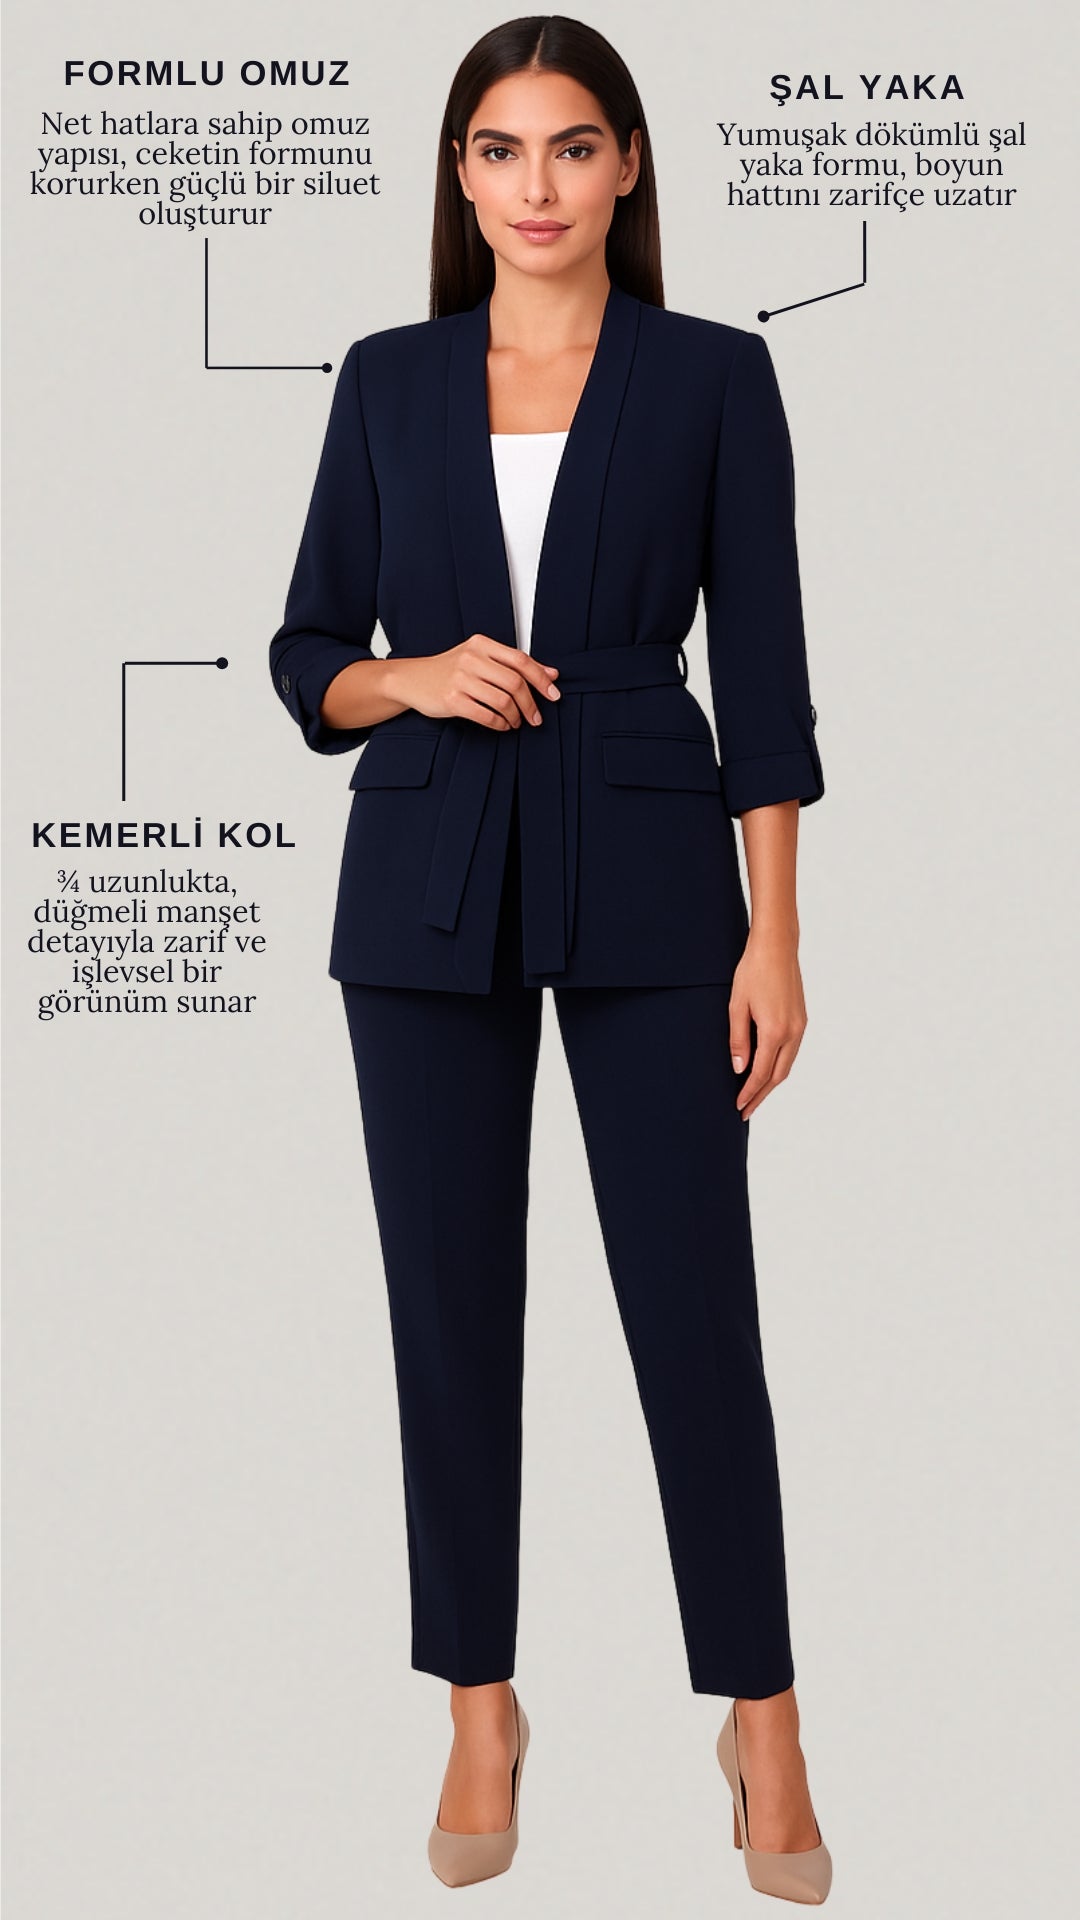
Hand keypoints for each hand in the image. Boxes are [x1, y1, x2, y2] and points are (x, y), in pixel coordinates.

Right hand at [393, 634, 560, 729]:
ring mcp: (460, 679)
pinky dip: (500, 724)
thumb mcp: (480, 658)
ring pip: (503, 701)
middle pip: (515, 682)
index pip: (520, 660)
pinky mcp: (451, 700)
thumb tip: (552, 674)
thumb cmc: (450, 670)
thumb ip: (513, 664)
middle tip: (536, 717)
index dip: (541, 678)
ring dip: (515, 716)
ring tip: (516, 722)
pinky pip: (486, 715)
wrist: (411, 679)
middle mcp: (471, 658)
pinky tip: (503, 725)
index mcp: (481, 644)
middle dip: (531, 704)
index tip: (554, 694)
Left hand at [729, 931, 807, 1119]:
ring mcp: (800, 1026)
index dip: (749, 1093)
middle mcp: (792, 1033)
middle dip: (761, 1095)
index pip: (761, 1074)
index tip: (738, 1106)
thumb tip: (739, 1069)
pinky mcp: (802, 1020)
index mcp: (774, 1032)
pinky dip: (779, 1066)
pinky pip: (792, 1052)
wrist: (776, 948)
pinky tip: (768, 1070)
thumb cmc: (752, 972)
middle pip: (777, 1076)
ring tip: (755, 1095)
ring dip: (771, 1083)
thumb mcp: (736, 1006)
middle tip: (746, 1110)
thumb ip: (738, 1040)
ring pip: (787, 1065)